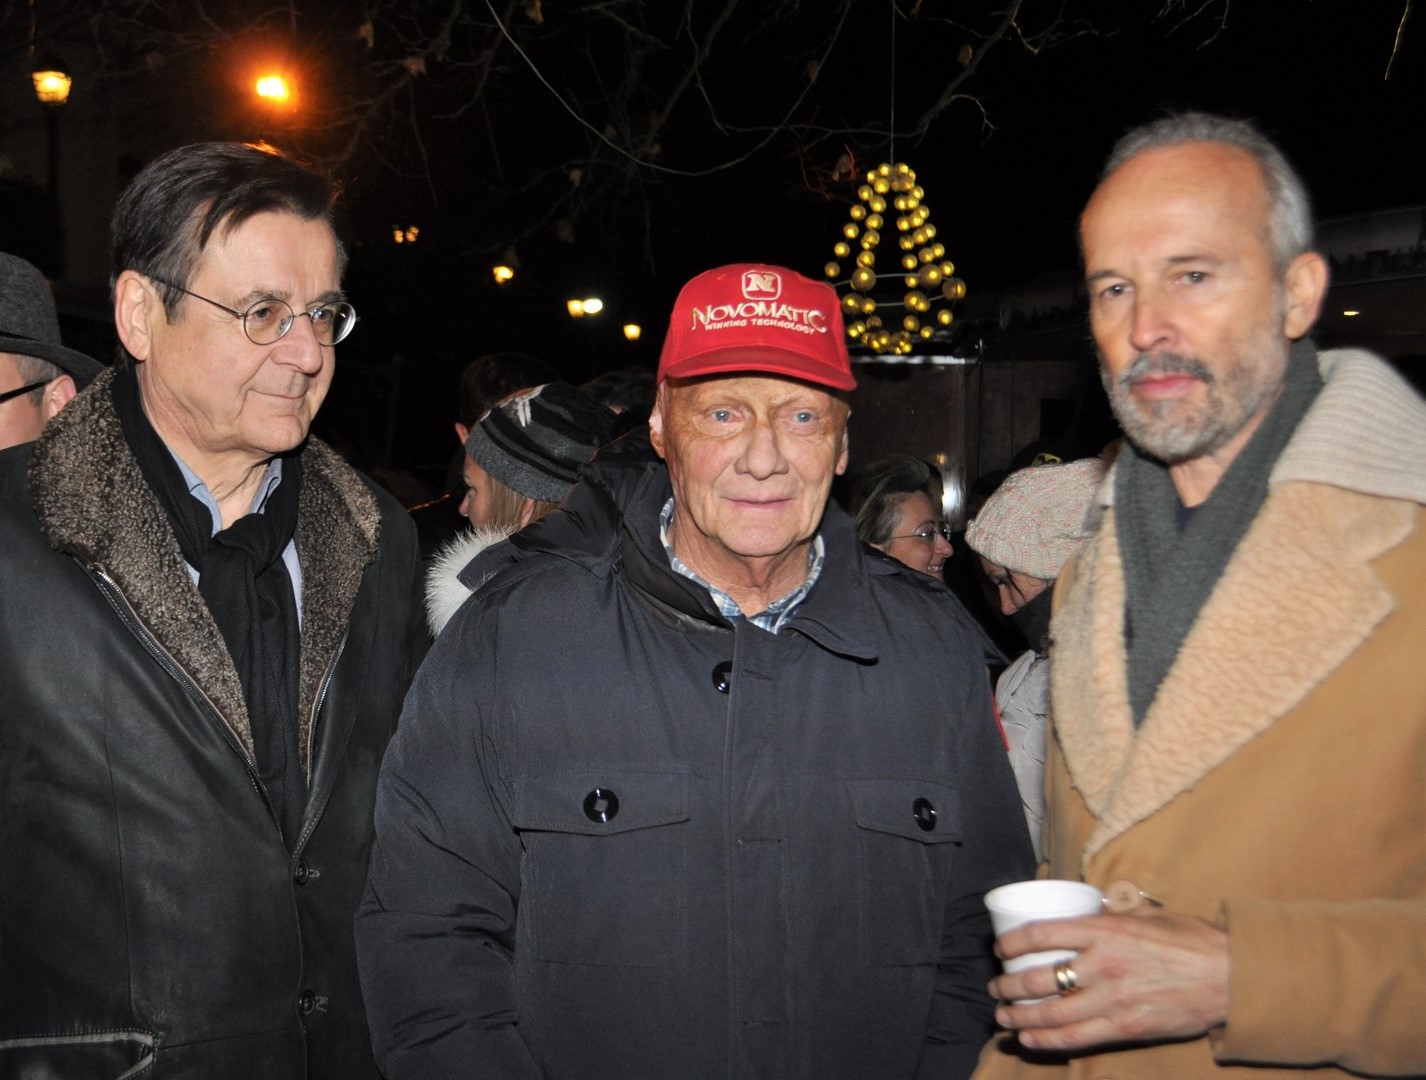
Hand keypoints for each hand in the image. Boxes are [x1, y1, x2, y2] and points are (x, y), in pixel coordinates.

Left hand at [987, 910, 1228, 1051]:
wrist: (1230, 977)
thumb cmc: (1191, 941)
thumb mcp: (1147, 915)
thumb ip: (1113, 915)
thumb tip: (1088, 908)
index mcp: (1105, 930)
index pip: (1041, 933)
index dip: (1012, 943)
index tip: (1000, 949)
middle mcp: (1103, 964)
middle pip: (1039, 978)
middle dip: (1009, 985)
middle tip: (996, 988)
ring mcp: (1113, 1000)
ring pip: (1051, 1013)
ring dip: (1020, 1016)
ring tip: (1003, 1016)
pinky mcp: (1125, 1028)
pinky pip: (1076, 1038)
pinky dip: (1046, 1041)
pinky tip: (1028, 1039)